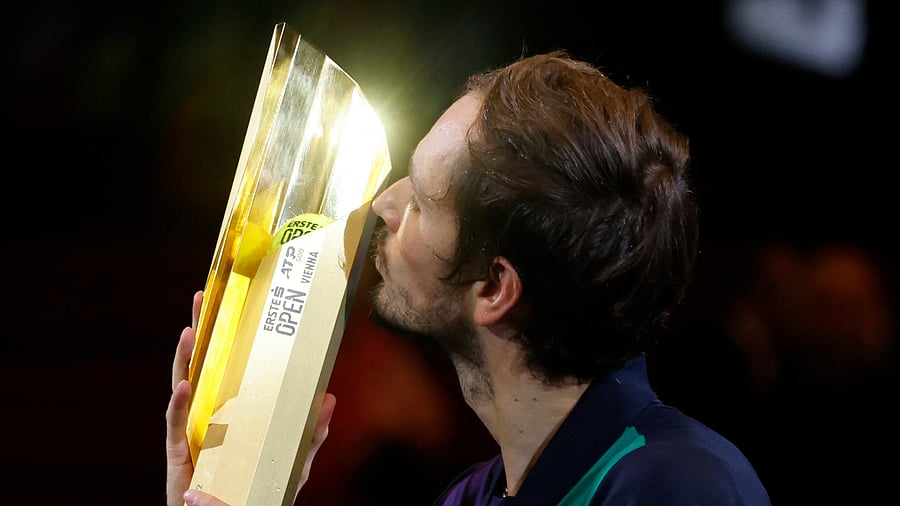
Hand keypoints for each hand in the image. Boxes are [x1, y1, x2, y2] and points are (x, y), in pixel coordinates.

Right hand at [165, 291, 336, 505]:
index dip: (228, 334)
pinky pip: (177, 424)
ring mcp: (193, 430)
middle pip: (203, 363)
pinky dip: (180, 404)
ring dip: (184, 359)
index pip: (229, 363)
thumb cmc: (259, 488)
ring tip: (189, 332)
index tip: (233, 301)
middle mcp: (210, 412)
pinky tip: (185, 385)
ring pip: (183, 386)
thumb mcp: (293, 458)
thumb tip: (329, 399)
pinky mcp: (181, 453)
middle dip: (201, 331)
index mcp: (233, 406)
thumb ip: (311, 431)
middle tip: (201, 298)